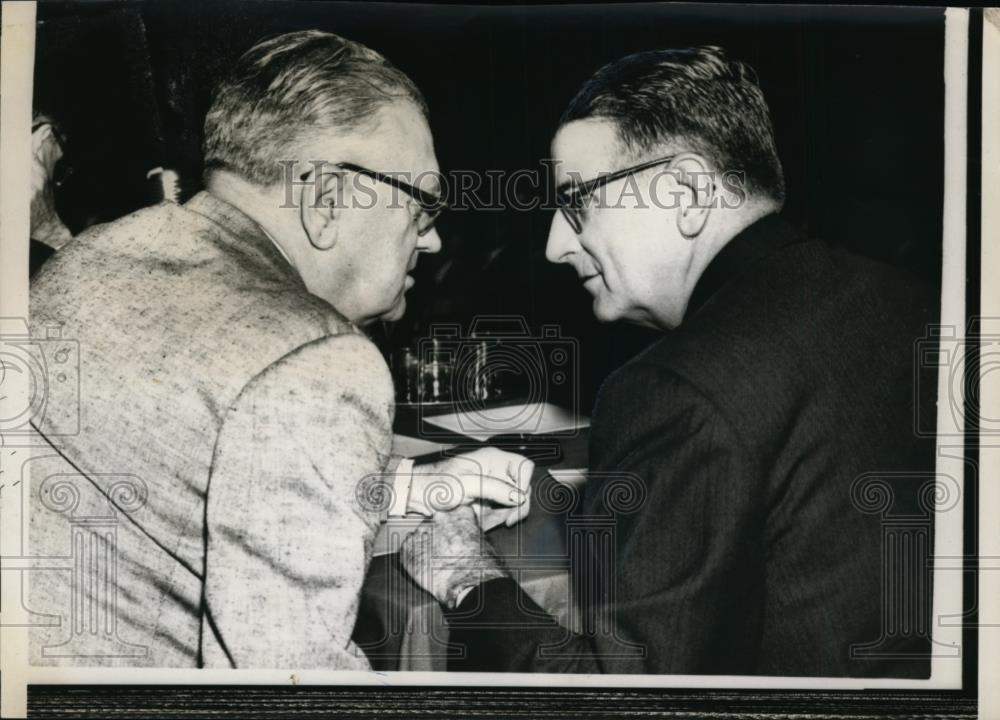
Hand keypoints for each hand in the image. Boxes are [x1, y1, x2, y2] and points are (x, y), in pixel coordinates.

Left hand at [399, 505, 506, 606]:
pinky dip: (413, 556)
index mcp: (459, 512)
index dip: (454, 526)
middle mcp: (439, 517)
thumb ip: (471, 533)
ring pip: (421, 535)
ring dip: (425, 545)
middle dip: (438, 534)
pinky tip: (423, 566)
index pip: (454, 512)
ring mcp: (422, 531)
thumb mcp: (484, 543)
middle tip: (445, 551)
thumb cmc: (480, 567)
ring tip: (434, 561)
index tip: (455, 535)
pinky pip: (407, 548)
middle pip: (435, 522)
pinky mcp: (408, 548)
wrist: (466, 583)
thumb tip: (468, 537)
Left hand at [408, 447, 533, 526]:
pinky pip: (502, 510)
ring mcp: (493, 486)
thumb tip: (518, 495)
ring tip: (488, 521)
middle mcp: (496, 471)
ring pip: (515, 502)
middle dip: (517, 506)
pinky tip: (483, 522)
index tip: (515, 499)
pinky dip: (497, 519)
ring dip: (506, 515)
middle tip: (508, 520)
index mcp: (492, 459)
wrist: (420, 496)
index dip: (524, 483)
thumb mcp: (464, 485)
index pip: (524, 466)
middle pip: (523, 487)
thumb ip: (492, 488)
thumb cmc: (436, 484)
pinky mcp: (488, 499)